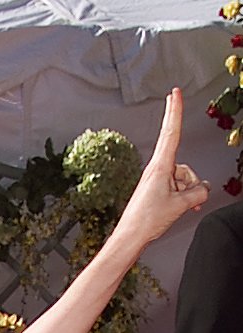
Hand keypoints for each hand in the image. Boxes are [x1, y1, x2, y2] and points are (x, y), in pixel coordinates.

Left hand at [115, 88, 207, 248]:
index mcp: (160, 166)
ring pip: (184, 177)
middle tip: (176, 118)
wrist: (130, 237)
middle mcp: (158, 169)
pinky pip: (178, 186)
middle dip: (185, 158)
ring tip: (181, 207)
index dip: (175, 111)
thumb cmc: (147, 220)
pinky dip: (184, 196)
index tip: (175, 94)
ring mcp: (157, 180)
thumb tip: (205, 189)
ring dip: (188, 191)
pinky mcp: (157, 190)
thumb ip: (198, 193)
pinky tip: (184, 208)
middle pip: (184, 159)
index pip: (171, 132)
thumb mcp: (180, 205)